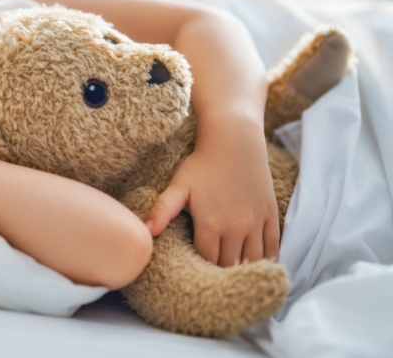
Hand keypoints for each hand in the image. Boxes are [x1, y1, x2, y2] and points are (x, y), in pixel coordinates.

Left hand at [144, 123, 279, 266]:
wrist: (234, 141)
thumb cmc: (202, 163)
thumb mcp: (178, 186)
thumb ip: (162, 210)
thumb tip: (144, 232)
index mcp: (210, 224)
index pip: (206, 260)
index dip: (200, 267)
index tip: (196, 270)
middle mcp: (235, 227)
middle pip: (229, 264)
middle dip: (221, 272)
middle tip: (214, 276)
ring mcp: (255, 222)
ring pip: (252, 259)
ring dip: (244, 268)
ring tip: (235, 274)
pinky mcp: (270, 215)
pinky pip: (272, 246)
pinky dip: (267, 258)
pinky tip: (259, 264)